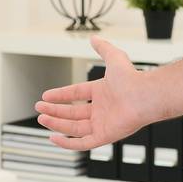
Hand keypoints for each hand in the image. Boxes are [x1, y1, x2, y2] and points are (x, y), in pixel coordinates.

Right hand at [35, 36, 149, 151]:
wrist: (143, 96)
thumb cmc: (132, 79)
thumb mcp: (114, 57)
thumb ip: (103, 48)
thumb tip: (94, 38)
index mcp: (102, 92)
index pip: (76, 94)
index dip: (60, 95)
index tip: (46, 95)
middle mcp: (102, 109)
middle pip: (72, 112)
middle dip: (54, 110)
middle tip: (39, 108)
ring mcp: (102, 124)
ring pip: (73, 127)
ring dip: (56, 123)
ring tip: (41, 118)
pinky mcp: (104, 136)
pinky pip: (82, 143)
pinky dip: (67, 143)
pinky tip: (53, 138)